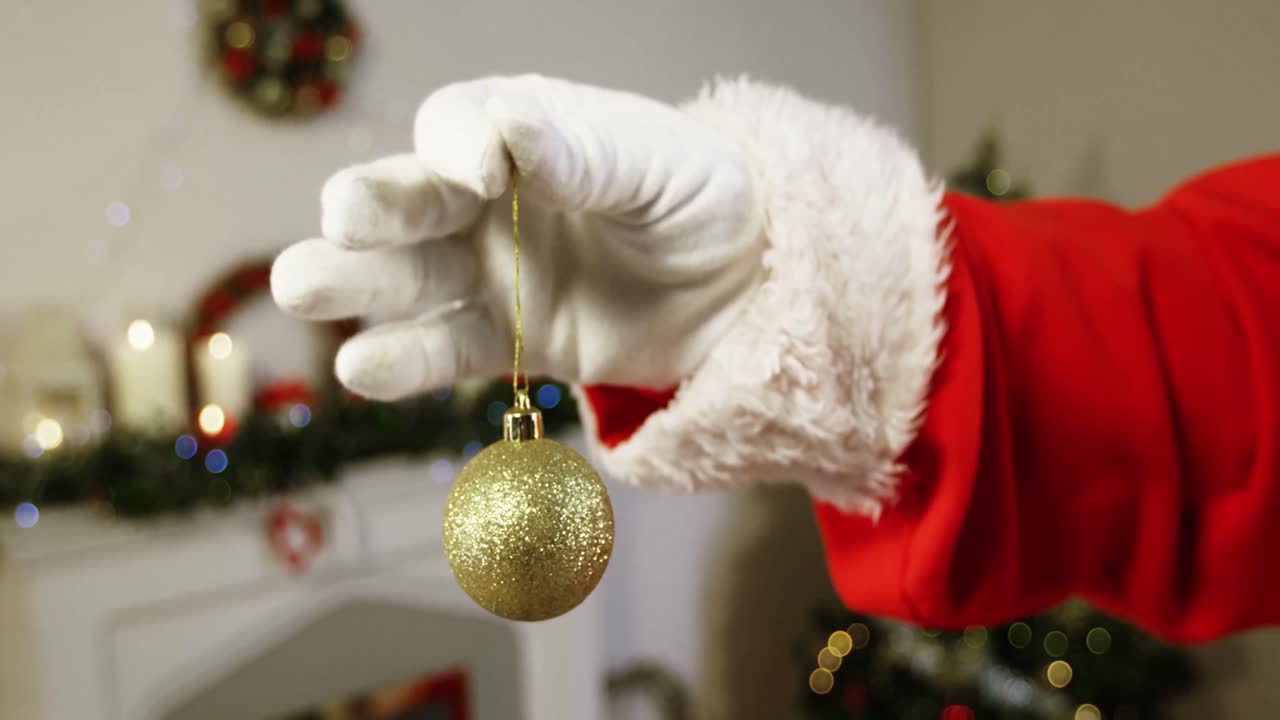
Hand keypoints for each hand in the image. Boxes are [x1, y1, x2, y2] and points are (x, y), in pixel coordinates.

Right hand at [272, 74, 762, 399]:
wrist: (746, 285)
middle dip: (371, 207)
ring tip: (303, 285)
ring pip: (407, 276)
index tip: (482, 171)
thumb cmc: (700, 197)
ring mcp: (491, 272)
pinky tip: (361, 366)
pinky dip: (402, 361)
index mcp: (522, 133)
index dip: (458, 144)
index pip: (461, 126)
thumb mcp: (653, 162)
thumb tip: (506, 130)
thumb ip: (579, 152)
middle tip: (343, 218)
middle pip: (410, 199)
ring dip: (352, 280)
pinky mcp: (506, 340)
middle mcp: (487, 200)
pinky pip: (446, 349)